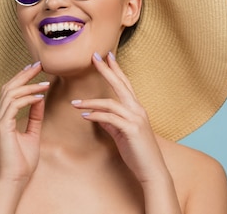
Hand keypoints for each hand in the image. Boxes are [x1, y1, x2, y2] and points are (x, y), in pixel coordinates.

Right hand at [0, 62, 48, 184]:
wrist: (16, 179)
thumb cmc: (22, 161)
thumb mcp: (33, 133)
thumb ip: (35, 116)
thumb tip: (40, 99)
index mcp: (3, 117)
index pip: (11, 91)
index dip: (22, 78)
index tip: (36, 69)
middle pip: (9, 87)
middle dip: (24, 74)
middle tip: (40, 65)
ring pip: (11, 93)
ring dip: (30, 86)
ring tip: (45, 83)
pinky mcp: (2, 126)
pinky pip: (14, 105)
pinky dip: (28, 99)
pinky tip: (40, 97)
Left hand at [71, 52, 167, 183]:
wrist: (151, 170)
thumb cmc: (138, 152)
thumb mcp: (122, 134)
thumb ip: (110, 122)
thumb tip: (96, 115)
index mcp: (136, 109)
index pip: (125, 84)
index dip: (116, 69)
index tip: (106, 56)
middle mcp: (138, 110)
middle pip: (120, 85)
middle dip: (107, 70)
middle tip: (94, 57)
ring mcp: (136, 119)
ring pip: (111, 102)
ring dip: (90, 102)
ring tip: (74, 103)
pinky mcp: (131, 130)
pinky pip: (110, 118)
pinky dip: (96, 115)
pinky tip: (85, 116)